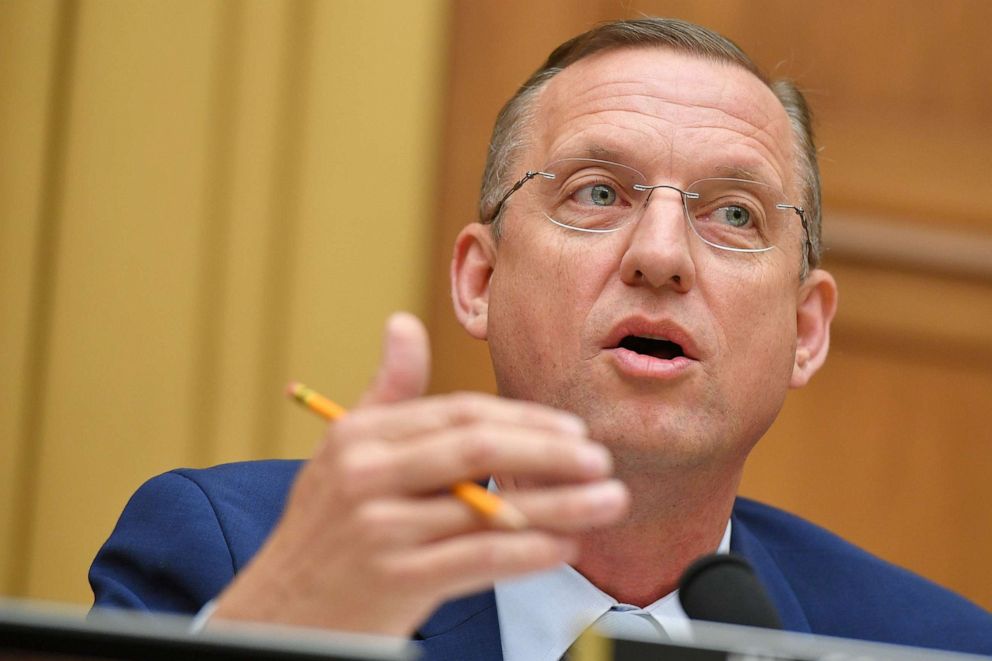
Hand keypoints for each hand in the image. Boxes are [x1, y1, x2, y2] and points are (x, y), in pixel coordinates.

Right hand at [212, 313, 628, 634]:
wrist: (279, 615)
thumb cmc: (325, 529)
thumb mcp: (343, 452)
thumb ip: (386, 392)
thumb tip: (404, 323)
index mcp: (360, 436)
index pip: (459, 413)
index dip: (525, 419)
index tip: (572, 429)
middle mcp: (366, 475)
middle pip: (478, 448)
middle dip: (550, 452)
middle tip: (600, 459)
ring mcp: (379, 529)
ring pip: (488, 507)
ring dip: (560, 503)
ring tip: (607, 500)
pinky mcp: (394, 580)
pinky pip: (479, 559)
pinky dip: (529, 551)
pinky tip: (566, 546)